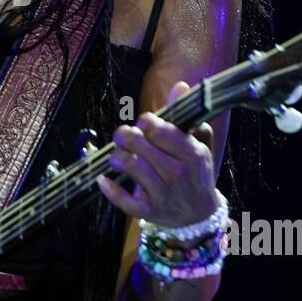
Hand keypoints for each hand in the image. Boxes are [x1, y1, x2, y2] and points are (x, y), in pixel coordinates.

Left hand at [97, 80, 221, 230]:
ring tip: (116, 155)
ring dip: (118, 158)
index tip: (142, 122)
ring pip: (132, 169)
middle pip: (142, 147)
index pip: (162, 131)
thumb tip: (179, 86)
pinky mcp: (149, 211)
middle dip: (126, 136)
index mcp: (192, 154)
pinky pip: (125, 200)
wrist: (199, 215)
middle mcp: (177, 174)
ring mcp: (163, 195)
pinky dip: (110, 190)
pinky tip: (102, 179)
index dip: (145, 122)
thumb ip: (186, 116)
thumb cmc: (195, 172)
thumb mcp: (196, 144)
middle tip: (122, 135)